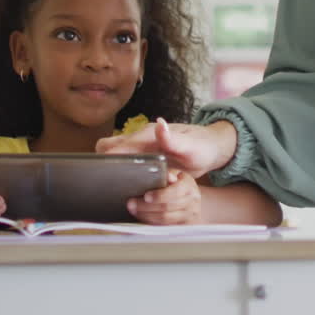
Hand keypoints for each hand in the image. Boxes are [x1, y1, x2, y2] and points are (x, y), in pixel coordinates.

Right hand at [97, 118, 233, 178]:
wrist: (210, 150)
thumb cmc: (202, 146)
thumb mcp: (191, 145)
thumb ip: (174, 139)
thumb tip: (159, 124)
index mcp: (147, 135)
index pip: (116, 145)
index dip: (108, 159)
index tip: (104, 174)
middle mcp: (140, 141)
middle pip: (106, 148)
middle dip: (104, 163)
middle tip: (115, 184)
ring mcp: (140, 151)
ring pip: (114, 158)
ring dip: (113, 171)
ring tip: (123, 189)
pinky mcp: (144, 161)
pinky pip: (125, 166)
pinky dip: (122, 175)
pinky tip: (130, 190)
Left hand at [128, 169, 201, 224]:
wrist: (193, 201)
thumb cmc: (181, 185)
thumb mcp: (177, 176)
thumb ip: (169, 175)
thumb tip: (166, 175)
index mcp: (189, 187)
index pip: (175, 192)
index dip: (159, 195)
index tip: (146, 196)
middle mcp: (191, 202)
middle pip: (166, 207)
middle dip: (146, 207)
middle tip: (131, 204)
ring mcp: (189, 216)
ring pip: (164, 219)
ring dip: (146, 216)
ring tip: (133, 210)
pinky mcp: (184, 227)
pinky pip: (165, 227)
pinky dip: (152, 223)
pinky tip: (142, 218)